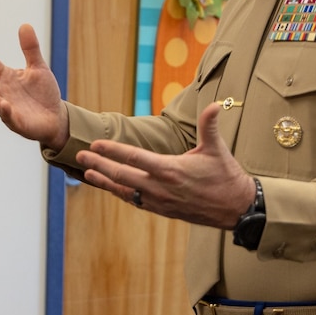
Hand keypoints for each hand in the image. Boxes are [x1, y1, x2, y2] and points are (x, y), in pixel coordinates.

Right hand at [0, 24, 68, 151]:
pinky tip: (4, 104)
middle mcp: (2, 92)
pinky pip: (8, 117)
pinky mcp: (17, 122)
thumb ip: (30, 48)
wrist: (55, 117)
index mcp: (6, 77)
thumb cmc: (43, 93)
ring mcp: (7, 108)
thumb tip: (25, 24)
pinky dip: (5, 111)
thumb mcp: (38, 67)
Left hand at [77, 102, 255, 227]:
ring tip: (86, 172)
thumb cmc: (226, 176)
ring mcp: (159, 201)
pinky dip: (118, 192)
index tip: (94, 143)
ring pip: (124, 190)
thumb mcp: (217, 148)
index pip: (134, 158)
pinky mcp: (162, 210)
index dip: (112, 150)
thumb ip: (210, 125)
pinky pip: (134, 201)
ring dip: (104, 180)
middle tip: (79, 155)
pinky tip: (108, 186)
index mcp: (171, 169)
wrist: (236, 209)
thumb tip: (215, 104)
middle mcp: (161, 187)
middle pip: (122, 175)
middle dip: (98, 164)